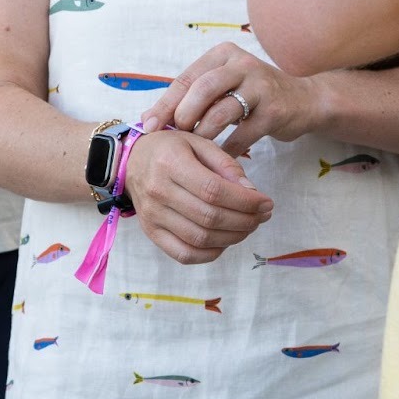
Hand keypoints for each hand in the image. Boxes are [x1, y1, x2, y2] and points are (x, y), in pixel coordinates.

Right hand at [122, 129, 273, 264]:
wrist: (131, 161)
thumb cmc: (169, 149)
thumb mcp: (198, 143)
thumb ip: (226, 165)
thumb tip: (252, 193)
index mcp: (170, 163)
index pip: (214, 190)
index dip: (245, 201)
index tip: (266, 203)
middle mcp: (158, 191)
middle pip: (210, 217)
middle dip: (245, 220)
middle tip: (262, 215)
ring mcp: (152, 216)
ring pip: (201, 238)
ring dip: (233, 237)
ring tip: (249, 226)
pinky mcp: (151, 233)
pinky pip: (185, 254)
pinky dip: (211, 253)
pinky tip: (225, 241)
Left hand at [143, 43, 322, 159]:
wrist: (305, 101)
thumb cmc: (252, 96)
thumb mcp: (224, 87)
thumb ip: (191, 98)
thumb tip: (148, 120)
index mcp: (223, 55)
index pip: (187, 78)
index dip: (165, 103)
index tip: (148, 126)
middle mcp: (242, 64)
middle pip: (203, 88)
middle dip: (183, 115)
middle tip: (173, 137)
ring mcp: (261, 86)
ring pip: (222, 110)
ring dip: (204, 133)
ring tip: (194, 148)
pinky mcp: (275, 110)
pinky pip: (244, 133)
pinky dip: (227, 149)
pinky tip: (218, 161)